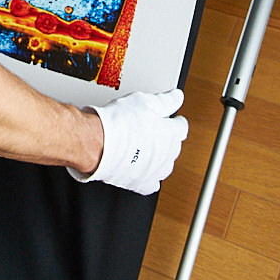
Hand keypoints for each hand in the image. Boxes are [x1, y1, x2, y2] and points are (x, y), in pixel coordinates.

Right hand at [68, 89, 187, 193]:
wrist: (98, 143)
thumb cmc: (119, 122)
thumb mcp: (144, 101)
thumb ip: (165, 101)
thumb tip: (178, 97)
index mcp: (170, 134)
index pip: (181, 128)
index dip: (176, 121)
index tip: (174, 120)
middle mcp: (167, 155)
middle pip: (174, 146)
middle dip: (168, 139)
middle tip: (156, 131)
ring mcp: (155, 170)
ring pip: (164, 165)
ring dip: (160, 157)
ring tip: (147, 148)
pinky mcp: (141, 183)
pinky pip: (151, 183)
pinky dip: (148, 175)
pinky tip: (141, 168)